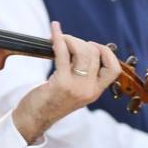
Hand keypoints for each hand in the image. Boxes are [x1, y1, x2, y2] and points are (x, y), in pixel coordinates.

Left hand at [11, 21, 120, 142]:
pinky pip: (62, 53)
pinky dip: (58, 37)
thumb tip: (79, 47)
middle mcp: (89, 90)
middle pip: (95, 54)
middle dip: (80, 42)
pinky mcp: (61, 83)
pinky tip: (54, 28)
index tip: (92, 46)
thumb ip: (81, 75)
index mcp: (95, 92)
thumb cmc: (49, 101)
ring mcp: (77, 87)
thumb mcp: (73, 91)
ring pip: (82, 52)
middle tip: (66, 42)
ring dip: (70, 39)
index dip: (106, 52)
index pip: (114, 69)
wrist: (33, 119)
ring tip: (59, 39)